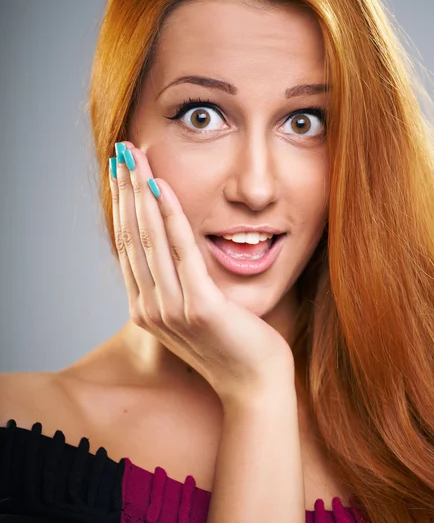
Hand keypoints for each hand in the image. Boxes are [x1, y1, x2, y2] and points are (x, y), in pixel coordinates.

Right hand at [109, 141, 294, 406]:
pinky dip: (169, 215)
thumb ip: (175, 284)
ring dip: (140, 192)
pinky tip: (162, 186)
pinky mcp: (200, 308)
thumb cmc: (230, 344)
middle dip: (125, 188)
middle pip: (132, 235)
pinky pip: (182, 251)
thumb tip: (169, 249)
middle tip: (122, 150)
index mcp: (145, 308)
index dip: (122, 204)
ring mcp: (172, 310)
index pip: (127, 245)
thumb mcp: (192, 312)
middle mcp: (150, 308)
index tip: (121, 172)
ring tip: (135, 156)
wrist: (255, 385)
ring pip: (150, 237)